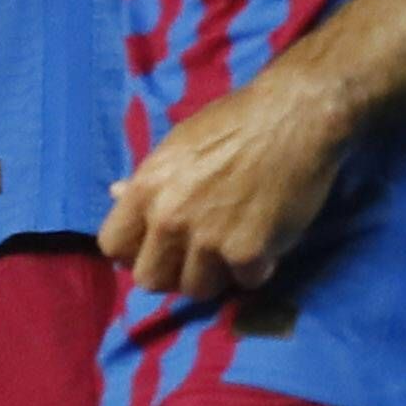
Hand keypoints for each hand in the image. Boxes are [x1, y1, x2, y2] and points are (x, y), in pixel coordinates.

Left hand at [101, 62, 350, 300]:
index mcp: (147, 188)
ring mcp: (208, 239)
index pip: (112, 246)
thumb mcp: (179, 144)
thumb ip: (149, 180)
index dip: (134, 249)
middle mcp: (169, 218)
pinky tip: (266, 237)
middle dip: (173, 271)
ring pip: (196, 289)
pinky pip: (244, 282)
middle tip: (198, 254)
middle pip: (149, 279)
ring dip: (216, 274)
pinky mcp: (247, 253)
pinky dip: (257, 267)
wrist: (294, 116)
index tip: (157, 245)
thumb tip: (116, 193)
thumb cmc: (236, 122)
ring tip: (235, 245)